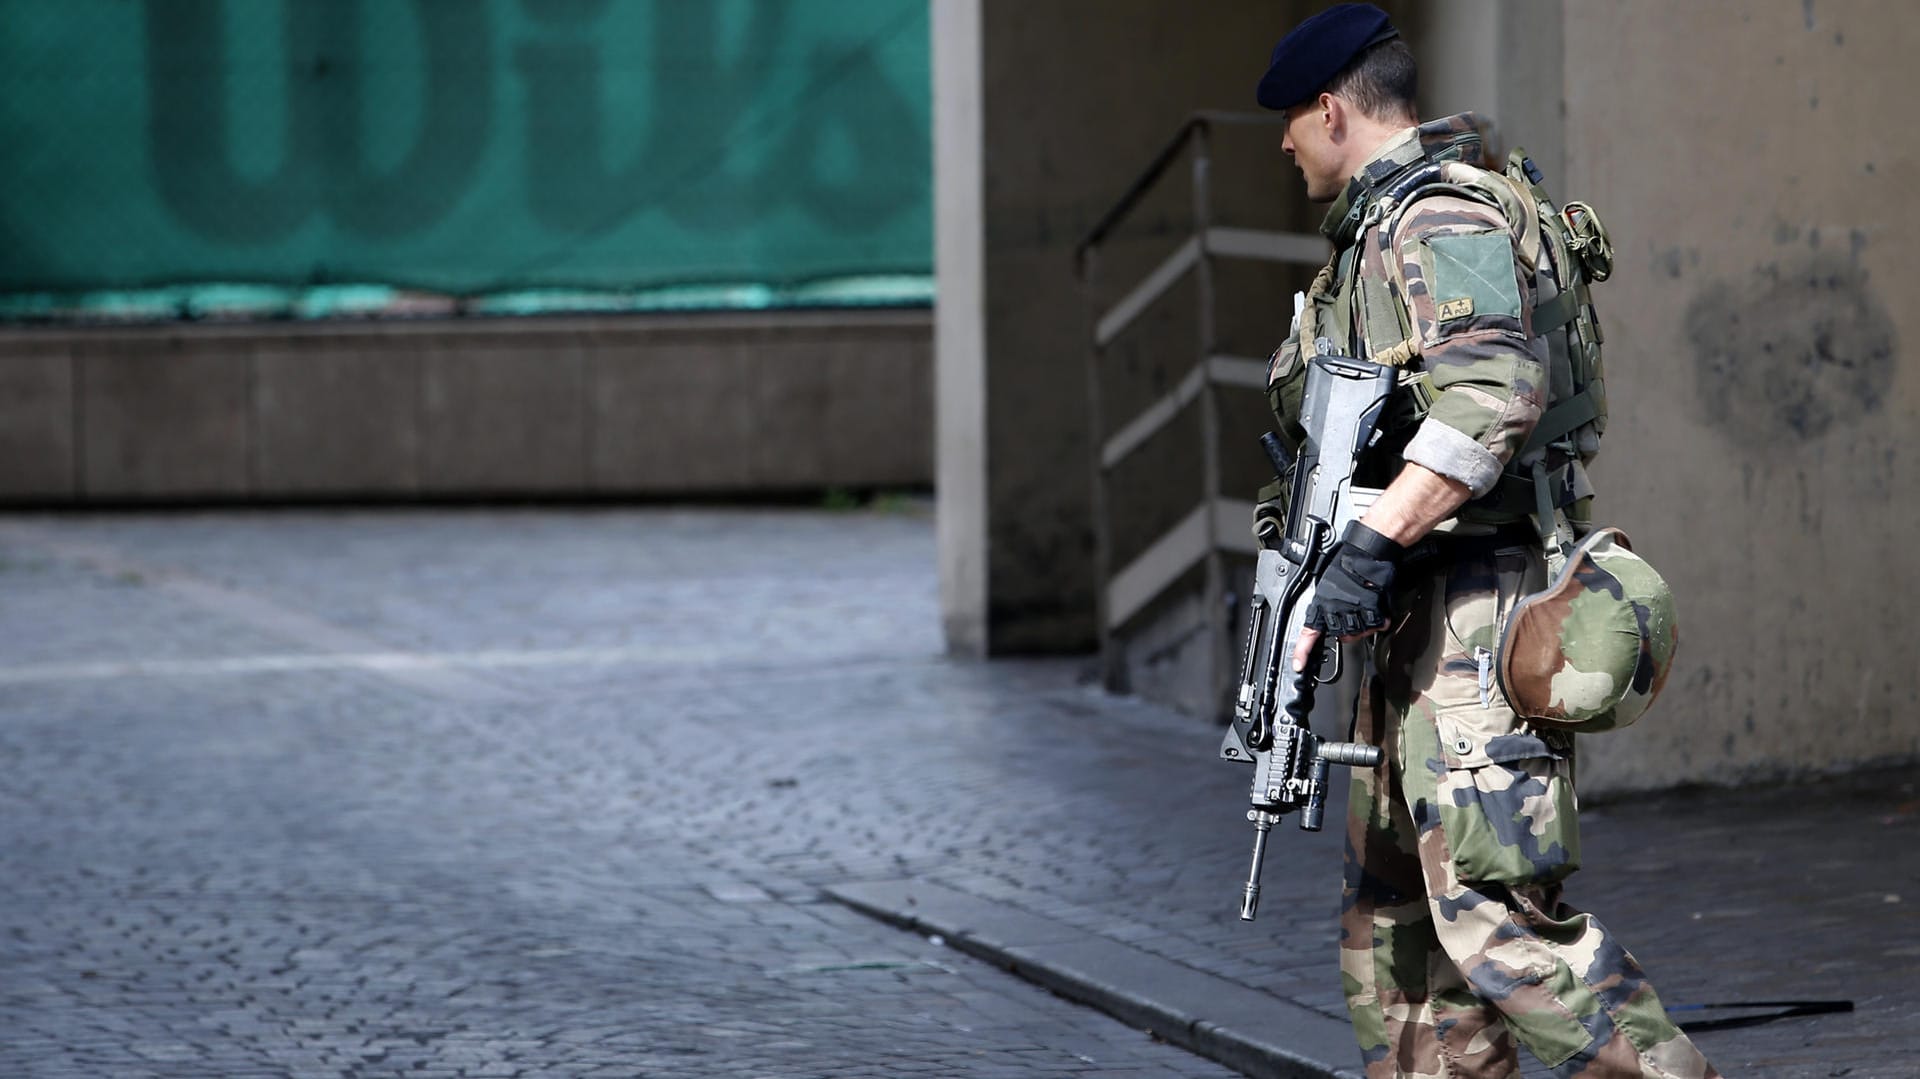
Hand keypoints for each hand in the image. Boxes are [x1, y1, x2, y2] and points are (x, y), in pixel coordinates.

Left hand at [1291, 522, 1403, 670]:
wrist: (1368, 553)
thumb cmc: (1347, 564)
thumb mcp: (1326, 585)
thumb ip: (1325, 605)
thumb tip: (1323, 619)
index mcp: (1321, 605)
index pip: (1309, 633)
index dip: (1303, 651)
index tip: (1299, 664)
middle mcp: (1336, 612)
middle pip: (1340, 636)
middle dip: (1345, 628)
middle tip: (1351, 611)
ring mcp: (1355, 615)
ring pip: (1358, 633)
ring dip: (1362, 624)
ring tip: (1363, 605)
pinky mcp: (1374, 614)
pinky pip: (1376, 626)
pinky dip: (1378, 619)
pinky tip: (1374, 605)